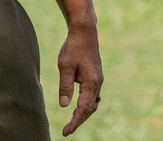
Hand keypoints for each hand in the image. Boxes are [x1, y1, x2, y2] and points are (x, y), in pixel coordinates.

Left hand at [57, 21, 102, 135]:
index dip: (75, 122)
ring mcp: (98, 79)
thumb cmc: (73, 47)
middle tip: (66, 131)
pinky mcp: (96, 75)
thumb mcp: (65, 66)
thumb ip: (65, 86)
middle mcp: (98, 83)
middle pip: (90, 108)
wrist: (84, 31)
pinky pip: (93, 95)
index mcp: (91, 82)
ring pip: (92, 103)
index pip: (83, 108)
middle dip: (79, 120)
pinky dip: (86, 104)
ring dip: (83, 113)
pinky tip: (78, 107)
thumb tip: (64, 106)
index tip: (66, 132)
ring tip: (71, 122)